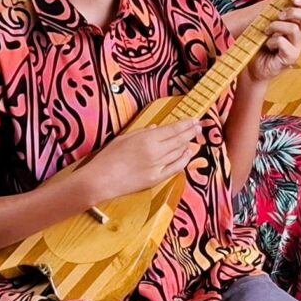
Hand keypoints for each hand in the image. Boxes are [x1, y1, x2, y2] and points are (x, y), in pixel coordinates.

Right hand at [84, 120, 203, 203]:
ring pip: (179, 153)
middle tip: (199, 127)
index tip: (194, 120)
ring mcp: (157, 166)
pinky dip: (184, 160)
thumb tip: (157, 128)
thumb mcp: (124, 138)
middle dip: (191, 132)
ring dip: (188, 145)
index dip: (186, 125)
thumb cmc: (108, 157)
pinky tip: (187, 154)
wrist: (101, 180)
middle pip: (179, 140)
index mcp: (146, 139)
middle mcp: (155, 152)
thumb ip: (142, 132)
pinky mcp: (156, 179)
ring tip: (194, 139)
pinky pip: (176, 168)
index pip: (173, 129)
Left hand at [248, 0, 300, 82]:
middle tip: (279, 15)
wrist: (253, 67)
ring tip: (267, 31)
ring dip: (276, 26)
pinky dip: (271, 41)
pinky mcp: (290, 57)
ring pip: (294, 28)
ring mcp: (296, 48)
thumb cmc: (259, 45)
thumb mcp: (268, 24)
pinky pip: (282, 41)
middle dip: (294, 11)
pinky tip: (267, 45)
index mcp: (298, 27)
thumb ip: (276, 13)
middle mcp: (300, 37)